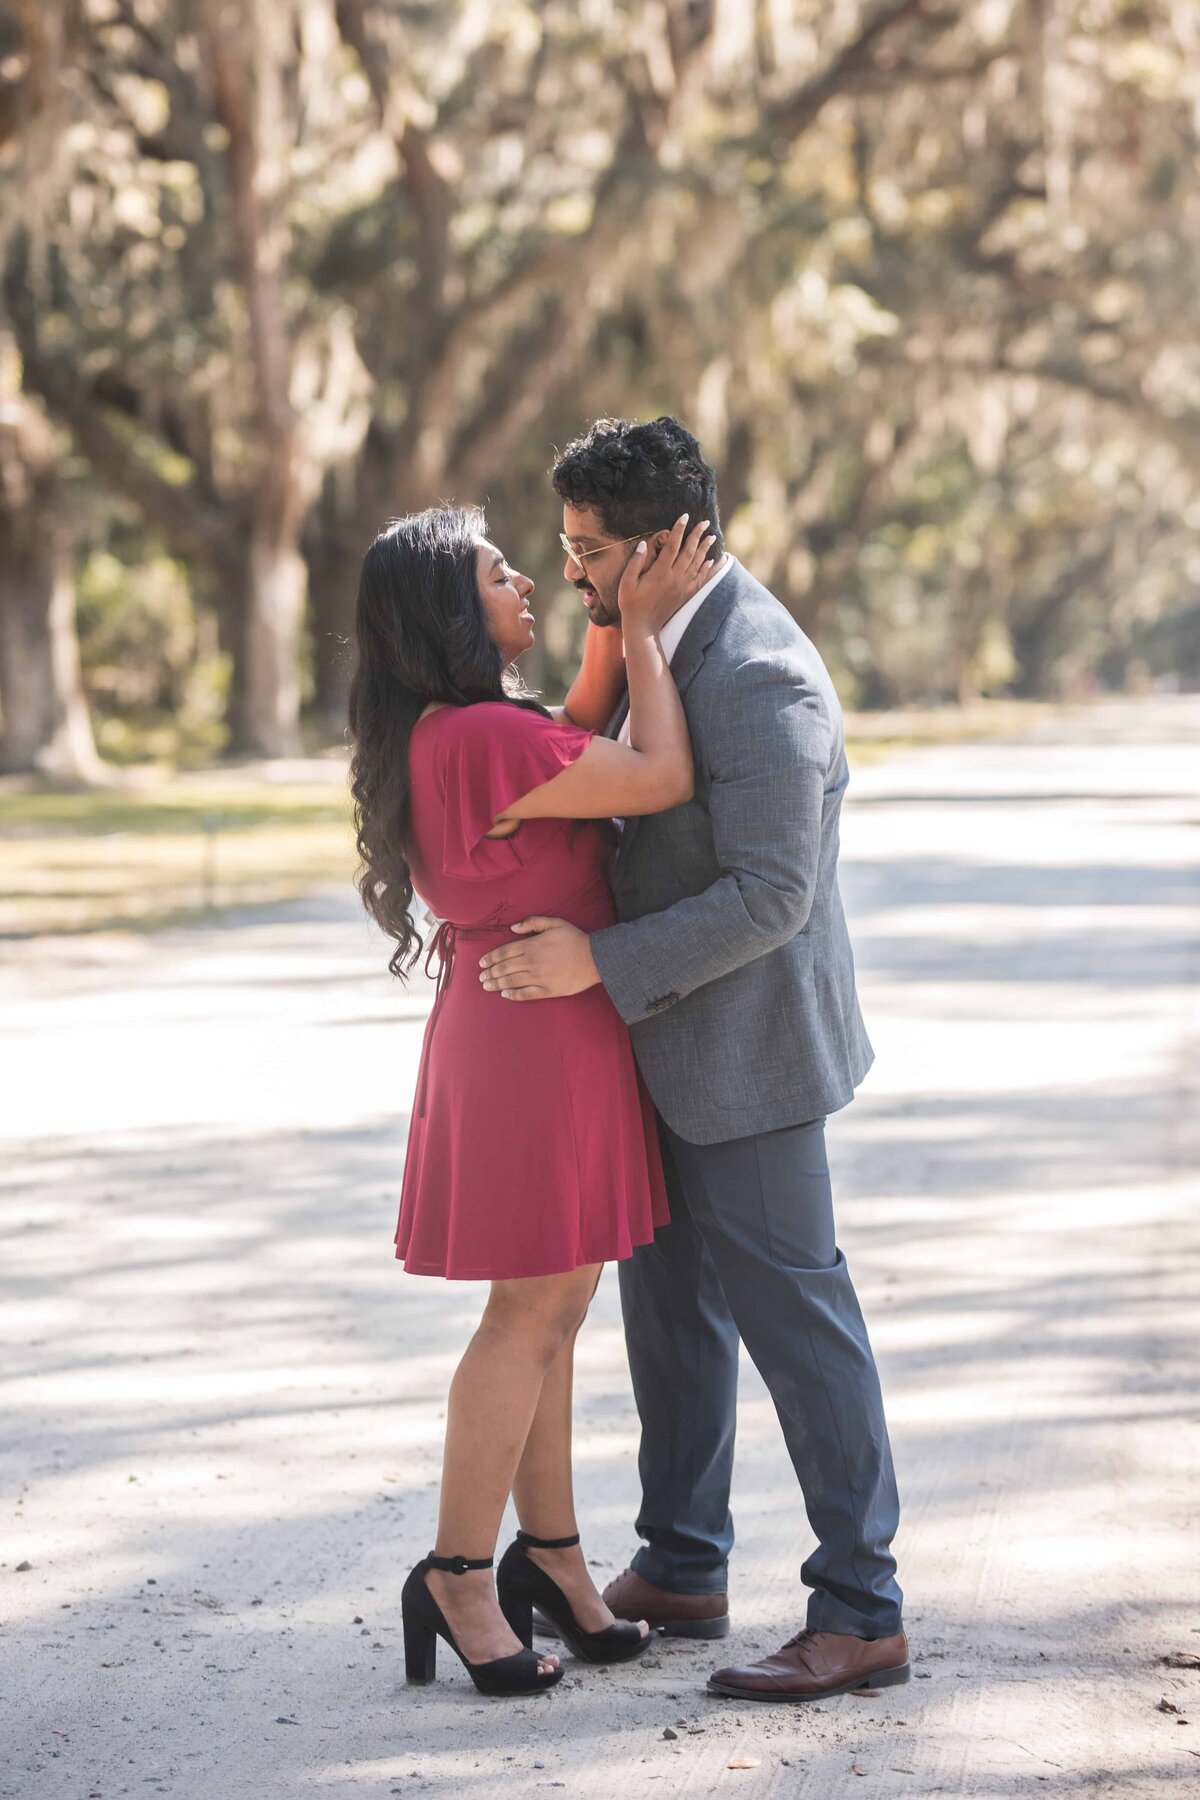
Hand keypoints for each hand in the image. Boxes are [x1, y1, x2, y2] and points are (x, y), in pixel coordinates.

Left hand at [479, 917, 600, 999]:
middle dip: (490, 972)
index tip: (482, 963)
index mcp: (532, 946)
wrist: (594, 959)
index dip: (491, 958)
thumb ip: (533, 922)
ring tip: (486, 985)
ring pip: (511, 981)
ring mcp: (539, 978)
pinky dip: (513, 995)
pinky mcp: (547, 990)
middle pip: (504, 968)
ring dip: (496, 984)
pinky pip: (526, 994)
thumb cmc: (574, 939)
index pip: (504, 952)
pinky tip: (505, 994)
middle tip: (481, 977)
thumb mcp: (555, 923)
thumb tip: (514, 928)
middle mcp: (532, 962)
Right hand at [617, 514, 716, 635]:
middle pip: (689, 551)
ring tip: (711, 536)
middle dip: (697, 535)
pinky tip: (710, 560)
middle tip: (705, 522)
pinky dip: (706, 568)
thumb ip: (635, 562)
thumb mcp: (626, 582)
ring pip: (697, 563)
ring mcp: (682, 587)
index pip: (672, 545)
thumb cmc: (631, 604)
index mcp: (660, 572)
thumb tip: (644, 543)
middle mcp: (674, 578)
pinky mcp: (685, 595)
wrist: (643, 627)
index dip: (679, 529)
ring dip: (705, 548)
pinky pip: (699, 579)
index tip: (685, 516)